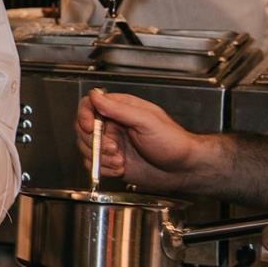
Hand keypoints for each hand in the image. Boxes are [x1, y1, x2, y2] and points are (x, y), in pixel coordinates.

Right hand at [75, 88, 210, 194]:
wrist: (183, 170)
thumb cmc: (173, 142)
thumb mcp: (147, 121)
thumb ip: (120, 109)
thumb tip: (96, 96)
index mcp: (121, 110)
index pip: (90, 105)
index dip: (85, 116)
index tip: (90, 127)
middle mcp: (113, 126)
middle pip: (84, 130)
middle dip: (96, 142)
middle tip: (115, 149)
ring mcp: (112, 145)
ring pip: (87, 149)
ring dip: (102, 158)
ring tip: (121, 160)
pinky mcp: (112, 163)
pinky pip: (95, 166)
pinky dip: (105, 170)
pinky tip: (121, 168)